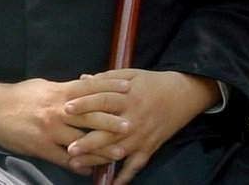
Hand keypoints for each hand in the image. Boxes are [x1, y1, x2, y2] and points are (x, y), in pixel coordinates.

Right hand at [0, 76, 130, 175]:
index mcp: (58, 91)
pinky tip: (92, 170)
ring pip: (81, 141)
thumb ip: (65, 89)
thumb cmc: (20, 95)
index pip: (90, 88)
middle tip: (132, 124)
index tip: (128, 88)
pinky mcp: (41, 148)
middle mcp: (57, 110)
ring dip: (102, 148)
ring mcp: (50, 131)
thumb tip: (84, 86)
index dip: (110, 88)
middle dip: (112, 120)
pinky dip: (80, 165)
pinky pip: (64, 159)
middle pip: (90, 115)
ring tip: (120, 152)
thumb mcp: (44, 86)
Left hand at [65, 69, 219, 183]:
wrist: (181, 95)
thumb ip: (105, 78)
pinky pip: (135, 166)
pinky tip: (110, 184)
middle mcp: (133, 118)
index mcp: (127, 97)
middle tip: (69, 147)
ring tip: (76, 163)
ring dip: (96, 158)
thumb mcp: (129, 74)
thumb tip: (81, 79)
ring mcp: (141, 136)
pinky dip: (124, 177)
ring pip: (116, 150)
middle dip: (88, 140)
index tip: (66, 108)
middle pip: (107, 131)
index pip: (103, 100)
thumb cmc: (151, 83)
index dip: (85, 104)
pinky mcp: (149, 148)